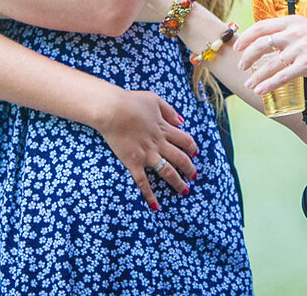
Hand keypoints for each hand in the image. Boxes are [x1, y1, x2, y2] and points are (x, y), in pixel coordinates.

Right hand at [93, 89, 198, 210]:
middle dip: (190, 168)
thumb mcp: (154, 99)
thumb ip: (169, 110)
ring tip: (184, 191)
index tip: (194, 153)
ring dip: (178, 183)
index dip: (192, 147)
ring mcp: (147, 154)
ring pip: (168, 172)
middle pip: (181, 158)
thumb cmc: (130, 101)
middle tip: (194, 176)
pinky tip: (155, 206)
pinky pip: (143, 182)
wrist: (112, 109)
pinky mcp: (133, 162)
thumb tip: (181, 121)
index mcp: (164, 128)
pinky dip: (149, 195)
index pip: (185, 140)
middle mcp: (159, 143)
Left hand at [234, 15, 306, 94]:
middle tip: (241, 67)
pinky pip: (283, 76)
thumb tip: (266, 42)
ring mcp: (301, 49)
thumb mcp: (305, 28)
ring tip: (249, 84)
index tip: (237, 47)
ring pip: (270, 63)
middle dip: (247, 57)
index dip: (246, 37)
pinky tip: (261, 90)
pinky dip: (268, 84)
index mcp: (291, 22)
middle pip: (261, 44)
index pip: (261, 26)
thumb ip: (287, 32)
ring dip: (256, 76)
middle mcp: (294, 33)